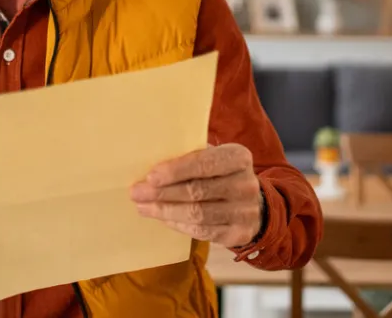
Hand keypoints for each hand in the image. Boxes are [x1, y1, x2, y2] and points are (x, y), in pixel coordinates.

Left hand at [130, 143, 264, 247]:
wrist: (254, 204)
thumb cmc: (222, 174)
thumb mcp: (215, 157)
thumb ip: (191, 157)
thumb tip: (153, 167)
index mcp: (238, 158)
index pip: (204, 164)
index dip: (176, 171)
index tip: (150, 177)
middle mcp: (245, 185)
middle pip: (197, 191)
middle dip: (163, 193)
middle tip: (137, 193)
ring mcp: (244, 212)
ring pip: (198, 214)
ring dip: (166, 212)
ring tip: (143, 207)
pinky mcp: (239, 234)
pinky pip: (203, 232)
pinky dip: (178, 225)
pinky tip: (163, 218)